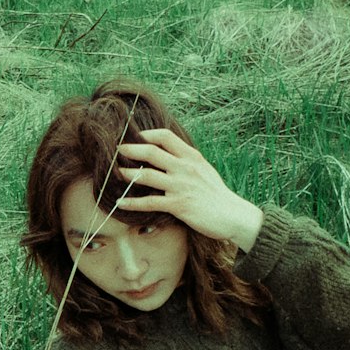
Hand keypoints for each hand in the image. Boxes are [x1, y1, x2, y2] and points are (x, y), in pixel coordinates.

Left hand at [115, 128, 262, 251]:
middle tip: (117, 150)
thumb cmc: (216, 194)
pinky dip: (132, 203)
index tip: (135, 137)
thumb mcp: (204, 169)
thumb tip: (169, 155)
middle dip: (131, 150)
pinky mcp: (178, 205)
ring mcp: (180, 186)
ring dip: (128, 174)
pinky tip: (120, 203)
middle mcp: (184, 168)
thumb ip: (186, 161)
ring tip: (117, 173)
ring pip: (147, 175)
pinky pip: (149, 202)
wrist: (232, 215)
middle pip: (152, 152)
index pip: (165, 136)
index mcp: (191, 156)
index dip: (147, 135)